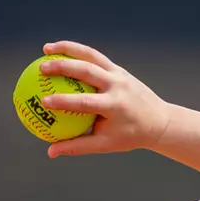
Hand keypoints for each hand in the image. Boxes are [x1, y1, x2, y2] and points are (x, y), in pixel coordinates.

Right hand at [37, 41, 173, 157]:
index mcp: (115, 107)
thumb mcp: (106, 144)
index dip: (64, 101)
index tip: (44, 102)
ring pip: (91, 56)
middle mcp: (118, 87)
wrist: (159, 121)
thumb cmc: (129, 136)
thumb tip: (50, 151)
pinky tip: (59, 51)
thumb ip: (78, 146)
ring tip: (46, 49)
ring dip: (67, 49)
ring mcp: (119, 74)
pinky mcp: (118, 69)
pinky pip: (95, 57)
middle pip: (87, 71)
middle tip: (40, 68)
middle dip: (63, 66)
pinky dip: (77, 52)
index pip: (86, 102)